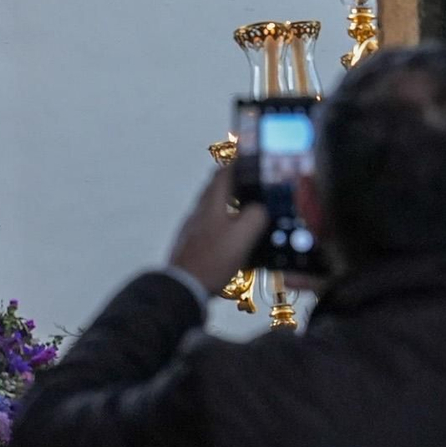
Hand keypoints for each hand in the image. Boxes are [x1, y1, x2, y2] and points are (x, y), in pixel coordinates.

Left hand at [167, 166, 268, 297]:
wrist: (183, 286)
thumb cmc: (214, 259)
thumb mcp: (243, 237)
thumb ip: (256, 216)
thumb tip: (262, 207)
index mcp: (211, 205)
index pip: (222, 175)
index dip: (235, 165)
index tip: (246, 159)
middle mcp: (198, 212)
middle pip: (213, 189)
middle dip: (228, 182)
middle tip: (244, 181)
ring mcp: (190, 228)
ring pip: (209, 207)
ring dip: (224, 202)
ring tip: (240, 208)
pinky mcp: (189, 244)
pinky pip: (206, 224)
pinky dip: (219, 220)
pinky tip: (226, 234)